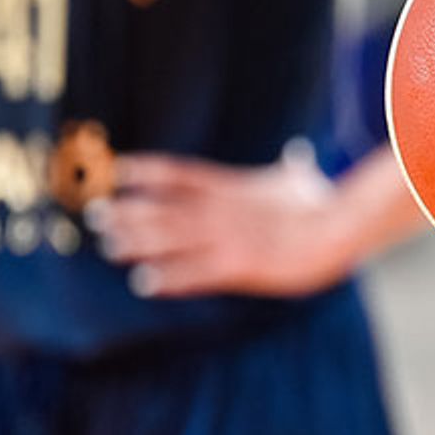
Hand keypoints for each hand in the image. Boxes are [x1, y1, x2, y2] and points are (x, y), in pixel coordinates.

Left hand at [88, 146, 354, 298]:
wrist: (339, 226)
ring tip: (109, 245)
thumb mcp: (302, 180)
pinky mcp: (240, 265)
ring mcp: (229, 236)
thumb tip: (298, 153)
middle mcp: (223, 209)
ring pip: (173, 238)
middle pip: (166, 207)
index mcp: (234, 187)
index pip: (181, 174)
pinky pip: (196, 273)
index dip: (148, 172)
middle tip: (94, 214)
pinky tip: (144, 282)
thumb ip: (291, 168)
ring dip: (139, 242)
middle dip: (130, 211)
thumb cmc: (323, 203)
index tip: (117, 171)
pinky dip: (169, 277)